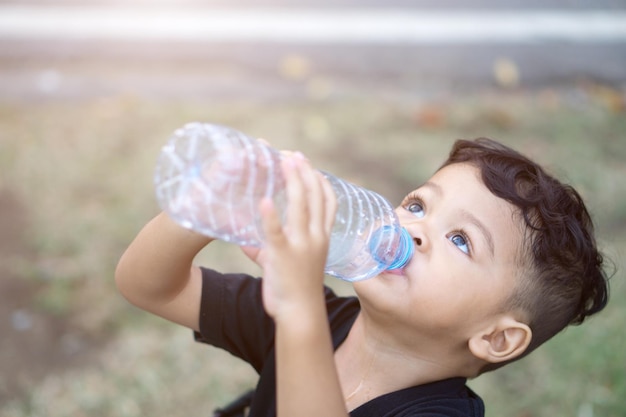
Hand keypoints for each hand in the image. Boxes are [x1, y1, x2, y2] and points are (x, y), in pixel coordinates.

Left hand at [255, 152, 336, 320]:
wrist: (299, 315)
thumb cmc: (293, 290)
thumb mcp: (283, 263)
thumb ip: (266, 247)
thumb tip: (245, 240)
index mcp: (321, 237)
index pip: (328, 202)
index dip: (320, 181)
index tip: (310, 165)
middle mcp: (315, 238)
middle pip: (315, 197)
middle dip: (305, 172)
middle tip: (295, 155)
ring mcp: (301, 246)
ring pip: (300, 207)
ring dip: (293, 182)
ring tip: (284, 162)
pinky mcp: (282, 256)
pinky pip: (276, 232)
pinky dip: (270, 216)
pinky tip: (263, 201)